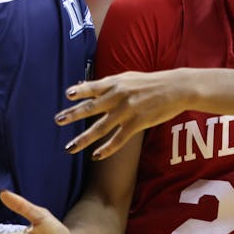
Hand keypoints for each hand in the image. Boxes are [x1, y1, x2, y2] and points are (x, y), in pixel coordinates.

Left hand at [57, 70, 187, 159]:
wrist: (176, 88)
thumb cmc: (150, 82)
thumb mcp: (128, 77)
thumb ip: (108, 83)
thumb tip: (84, 86)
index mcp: (116, 83)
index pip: (93, 87)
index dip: (80, 91)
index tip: (67, 95)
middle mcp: (118, 96)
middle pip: (91, 108)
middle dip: (73, 115)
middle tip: (58, 120)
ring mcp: (127, 110)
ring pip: (101, 127)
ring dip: (83, 138)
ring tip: (69, 147)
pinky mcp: (137, 123)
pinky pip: (118, 139)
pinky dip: (106, 148)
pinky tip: (95, 156)